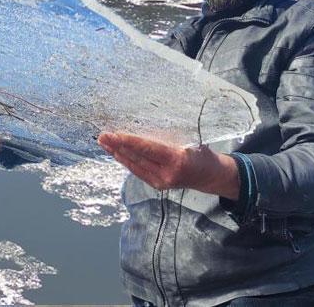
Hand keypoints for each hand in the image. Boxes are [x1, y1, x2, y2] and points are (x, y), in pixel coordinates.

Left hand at [97, 132, 239, 199]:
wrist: (212, 177)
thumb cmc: (203, 154)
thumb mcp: (192, 142)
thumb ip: (168, 139)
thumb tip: (144, 127)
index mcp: (177, 160)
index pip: (148, 149)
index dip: (129, 141)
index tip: (114, 134)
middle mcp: (167, 174)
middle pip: (137, 158)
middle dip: (117, 146)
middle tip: (102, 136)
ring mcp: (161, 182)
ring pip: (134, 166)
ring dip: (117, 154)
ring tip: (104, 143)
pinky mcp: (158, 185)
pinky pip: (138, 171)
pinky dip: (126, 161)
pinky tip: (116, 154)